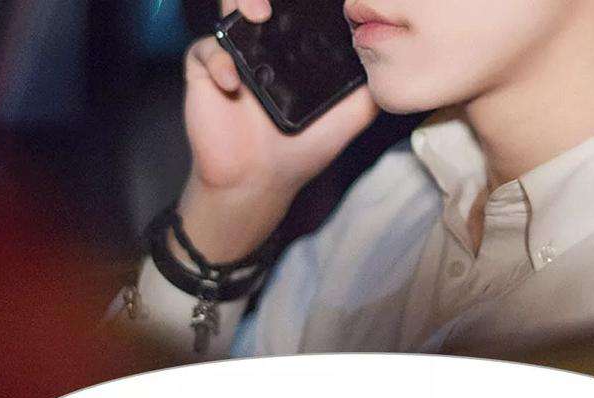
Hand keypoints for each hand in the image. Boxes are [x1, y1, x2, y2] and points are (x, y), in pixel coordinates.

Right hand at [181, 0, 378, 253]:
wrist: (259, 183)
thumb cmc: (300, 153)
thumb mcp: (346, 120)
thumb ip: (365, 92)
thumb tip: (388, 61)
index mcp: (291, 52)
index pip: (294, 11)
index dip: (298, 2)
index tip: (317, 0)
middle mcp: (261, 47)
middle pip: (259, 1)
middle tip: (276, 4)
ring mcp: (232, 56)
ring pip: (229, 8)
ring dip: (241, 2)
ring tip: (257, 14)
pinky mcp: (205, 72)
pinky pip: (205, 51)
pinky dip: (218, 62)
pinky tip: (233, 83)